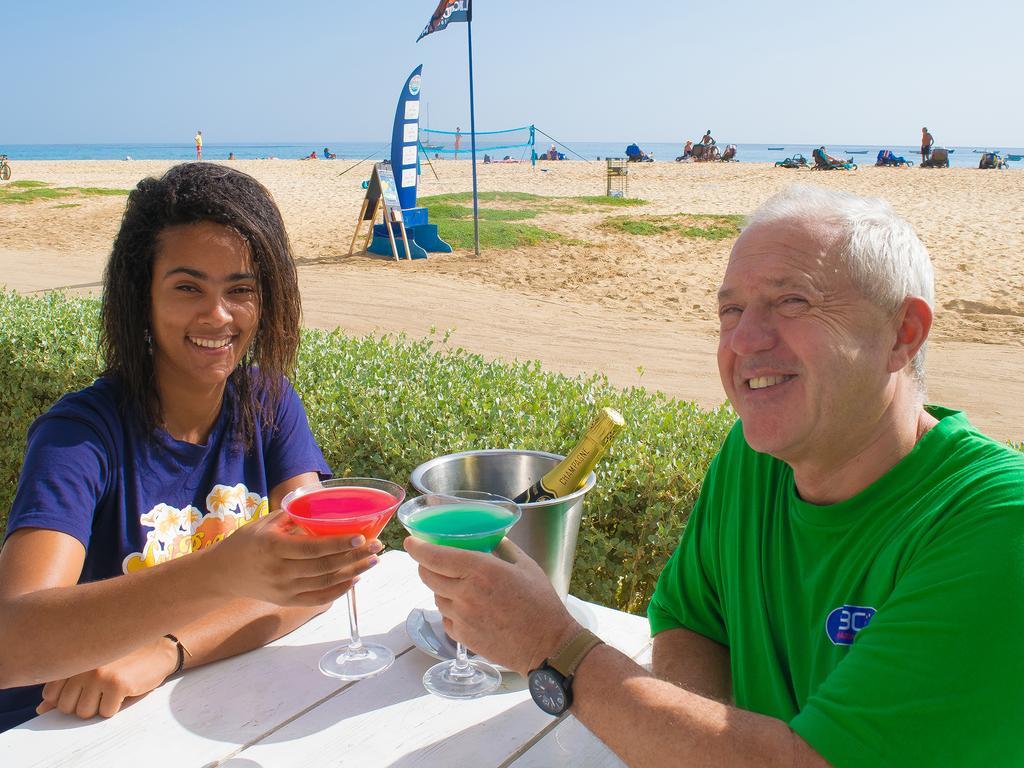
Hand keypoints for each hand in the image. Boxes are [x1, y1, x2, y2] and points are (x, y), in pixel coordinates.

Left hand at [36, 636, 177, 719]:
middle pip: (66, 707)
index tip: (85, 689)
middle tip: (102, 689)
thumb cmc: (124, 658)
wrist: (160, 648)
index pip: (51, 694)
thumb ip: (64, 686)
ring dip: (99, 707)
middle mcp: (82, 664)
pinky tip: (125, 690)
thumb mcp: (92, 667)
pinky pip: (106, 713)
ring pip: (84, 713)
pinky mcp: (117, 684)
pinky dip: (116, 707)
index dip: (67, 699)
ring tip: (112, 690)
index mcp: (73, 658)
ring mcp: (99, 674)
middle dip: (84, 705)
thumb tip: (41, 710)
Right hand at [205, 509, 381, 606]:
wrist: (223, 573)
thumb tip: (324, 501)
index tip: (361, 535)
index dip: (338, 543)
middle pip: (324, 567)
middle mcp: (279, 571)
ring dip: (353, 572)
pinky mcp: (286, 601)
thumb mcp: (265, 522)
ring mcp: (283, 590)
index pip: (312, 548)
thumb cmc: (247, 542)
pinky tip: (355, 578)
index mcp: (273, 547)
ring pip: (325, 584)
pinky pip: (318, 599)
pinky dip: (339, 590)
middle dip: (354, 556)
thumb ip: (294, 514)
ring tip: (373, 560)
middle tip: (376, 546)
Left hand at [403, 537, 578, 674]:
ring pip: (436, 596)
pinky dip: (450, 609)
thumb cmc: (542, 604)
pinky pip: (445, 618)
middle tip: (430, 559)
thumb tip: (492, 538)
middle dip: (424, 565)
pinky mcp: (462, 637)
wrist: (547, 646)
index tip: (410, 542)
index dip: (418, 548)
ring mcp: (461, 617)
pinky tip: (467, 607)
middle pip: (428, 576)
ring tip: (457, 584)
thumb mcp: (527, 566)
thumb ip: (504, 548)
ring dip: (440, 587)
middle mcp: (466, 593)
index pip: (436, 556)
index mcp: (481, 570)